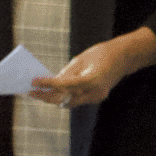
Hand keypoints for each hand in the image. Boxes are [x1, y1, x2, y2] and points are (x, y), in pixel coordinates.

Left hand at [30, 28, 155, 107]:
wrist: (125, 57)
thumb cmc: (103, 53)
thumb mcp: (81, 59)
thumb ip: (67, 72)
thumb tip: (52, 82)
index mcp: (91, 80)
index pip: (64, 85)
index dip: (47, 85)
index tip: (33, 82)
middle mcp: (94, 92)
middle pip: (65, 99)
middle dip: (47, 96)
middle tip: (31, 92)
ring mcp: (96, 97)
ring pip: (69, 102)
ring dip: (54, 98)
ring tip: (39, 92)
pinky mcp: (96, 97)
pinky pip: (76, 99)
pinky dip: (64, 96)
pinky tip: (53, 92)